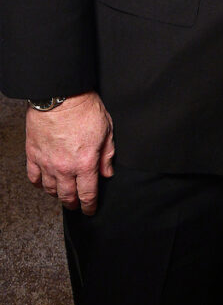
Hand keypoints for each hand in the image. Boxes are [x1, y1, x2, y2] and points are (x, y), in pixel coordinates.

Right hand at [25, 91, 114, 214]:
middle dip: (73, 203)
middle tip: (76, 205)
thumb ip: (107, 154)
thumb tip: (107, 172)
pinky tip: (43, 183)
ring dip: (57, 194)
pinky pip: (33, 177)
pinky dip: (39, 183)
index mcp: (85, 163)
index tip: (90, 210)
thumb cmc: (85, 109)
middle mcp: (65, 167)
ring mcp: (46, 162)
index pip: (88, 193)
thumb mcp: (107, 130)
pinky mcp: (33, 154)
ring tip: (62, 194)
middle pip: (67, 195)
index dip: (89, 205)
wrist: (61, 95)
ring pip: (50, 189)